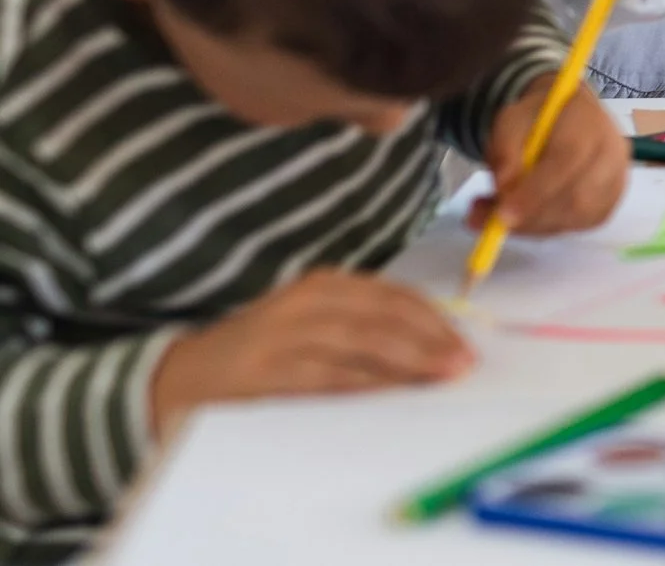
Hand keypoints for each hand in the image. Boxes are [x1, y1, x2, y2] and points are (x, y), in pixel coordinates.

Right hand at [150, 269, 472, 434]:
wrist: (187, 373)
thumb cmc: (267, 351)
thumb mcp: (316, 325)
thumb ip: (365, 328)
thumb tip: (434, 347)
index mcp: (325, 284)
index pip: (393, 296)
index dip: (435, 319)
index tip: (466, 342)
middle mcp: (307, 300)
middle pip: (384, 316)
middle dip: (431, 340)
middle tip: (465, 362)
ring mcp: (285, 332)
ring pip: (361, 342)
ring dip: (408, 360)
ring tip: (441, 376)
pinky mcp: (267, 369)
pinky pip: (326, 375)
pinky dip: (364, 382)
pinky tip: (392, 391)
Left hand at [471, 77, 629, 235]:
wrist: (568, 115)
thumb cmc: (538, 117)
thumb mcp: (510, 120)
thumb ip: (505, 150)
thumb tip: (504, 187)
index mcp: (588, 121)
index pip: (568, 160)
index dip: (536, 191)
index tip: (503, 214)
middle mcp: (612, 151)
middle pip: (579, 197)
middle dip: (533, 218)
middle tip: (493, 225)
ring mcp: (616, 179)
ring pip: (578, 217)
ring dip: (536, 226)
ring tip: (501, 218)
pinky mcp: (611, 201)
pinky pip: (580, 225)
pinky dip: (548, 228)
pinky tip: (528, 217)